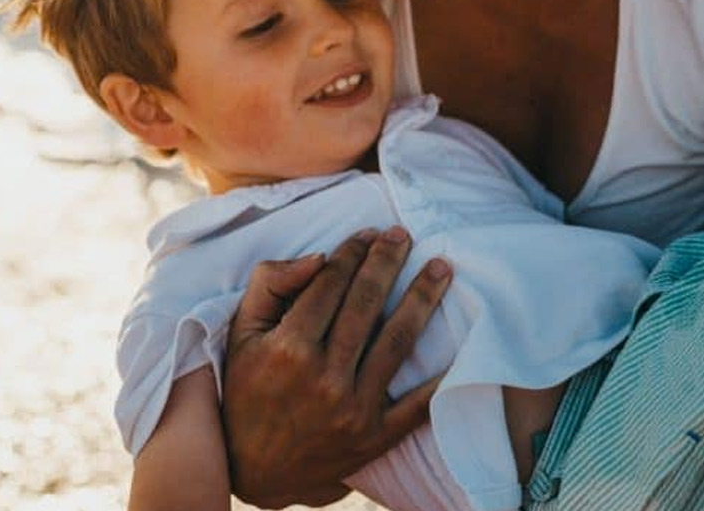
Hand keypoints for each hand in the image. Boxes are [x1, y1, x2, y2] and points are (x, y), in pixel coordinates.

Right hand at [221, 228, 452, 507]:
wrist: (252, 471)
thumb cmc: (246, 391)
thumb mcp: (241, 334)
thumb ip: (270, 285)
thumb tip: (318, 256)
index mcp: (288, 348)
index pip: (331, 284)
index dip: (352, 252)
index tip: (368, 233)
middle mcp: (323, 377)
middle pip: (367, 303)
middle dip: (388, 261)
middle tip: (403, 235)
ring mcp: (352, 409)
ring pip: (397, 340)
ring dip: (423, 298)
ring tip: (441, 268)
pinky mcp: (374, 438)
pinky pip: (417, 405)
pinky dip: (441, 377)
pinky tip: (462, 345)